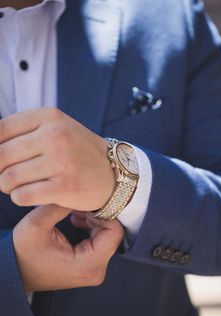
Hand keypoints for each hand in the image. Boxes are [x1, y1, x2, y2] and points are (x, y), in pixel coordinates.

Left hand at [0, 108, 114, 210]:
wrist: (113, 172)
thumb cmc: (78, 150)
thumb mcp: (56, 128)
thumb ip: (24, 131)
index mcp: (49, 117)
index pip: (1, 130)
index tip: (2, 160)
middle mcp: (55, 136)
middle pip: (1, 155)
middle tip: (6, 175)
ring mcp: (61, 161)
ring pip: (8, 178)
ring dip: (7, 186)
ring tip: (18, 185)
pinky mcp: (65, 186)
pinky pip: (22, 196)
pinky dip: (19, 198)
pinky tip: (30, 194)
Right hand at [13, 205, 123, 291]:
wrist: (14, 270)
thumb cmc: (23, 251)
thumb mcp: (38, 223)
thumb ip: (61, 205)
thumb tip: (81, 189)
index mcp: (88, 265)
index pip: (114, 232)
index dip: (104, 213)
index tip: (87, 204)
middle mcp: (96, 271)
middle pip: (112, 234)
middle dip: (97, 216)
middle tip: (79, 206)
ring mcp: (94, 270)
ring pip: (107, 236)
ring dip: (93, 221)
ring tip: (74, 212)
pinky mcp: (89, 266)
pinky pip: (100, 242)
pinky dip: (90, 228)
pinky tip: (75, 219)